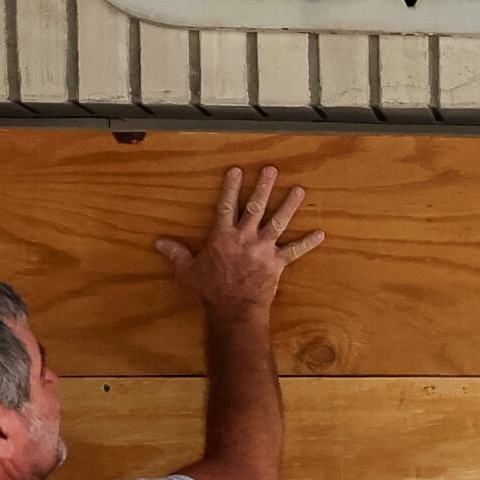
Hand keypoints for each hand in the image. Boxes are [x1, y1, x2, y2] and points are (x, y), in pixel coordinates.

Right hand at [156, 166, 324, 318]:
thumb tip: (158, 242)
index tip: (237, 170)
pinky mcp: (277, 263)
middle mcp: (245, 237)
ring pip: (278, 222)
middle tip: (272, 170)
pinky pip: (295, 251)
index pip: (226, 206)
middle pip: (255, 207)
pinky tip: (321, 233)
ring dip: (289, 205)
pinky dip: (307, 243)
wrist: (234, 310)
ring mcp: (263, 249)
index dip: (231, 187)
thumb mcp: (188, 270)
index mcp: (223, 236)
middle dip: (264, 187)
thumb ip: (176, 253)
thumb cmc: (210, 291)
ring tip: (299, 190)